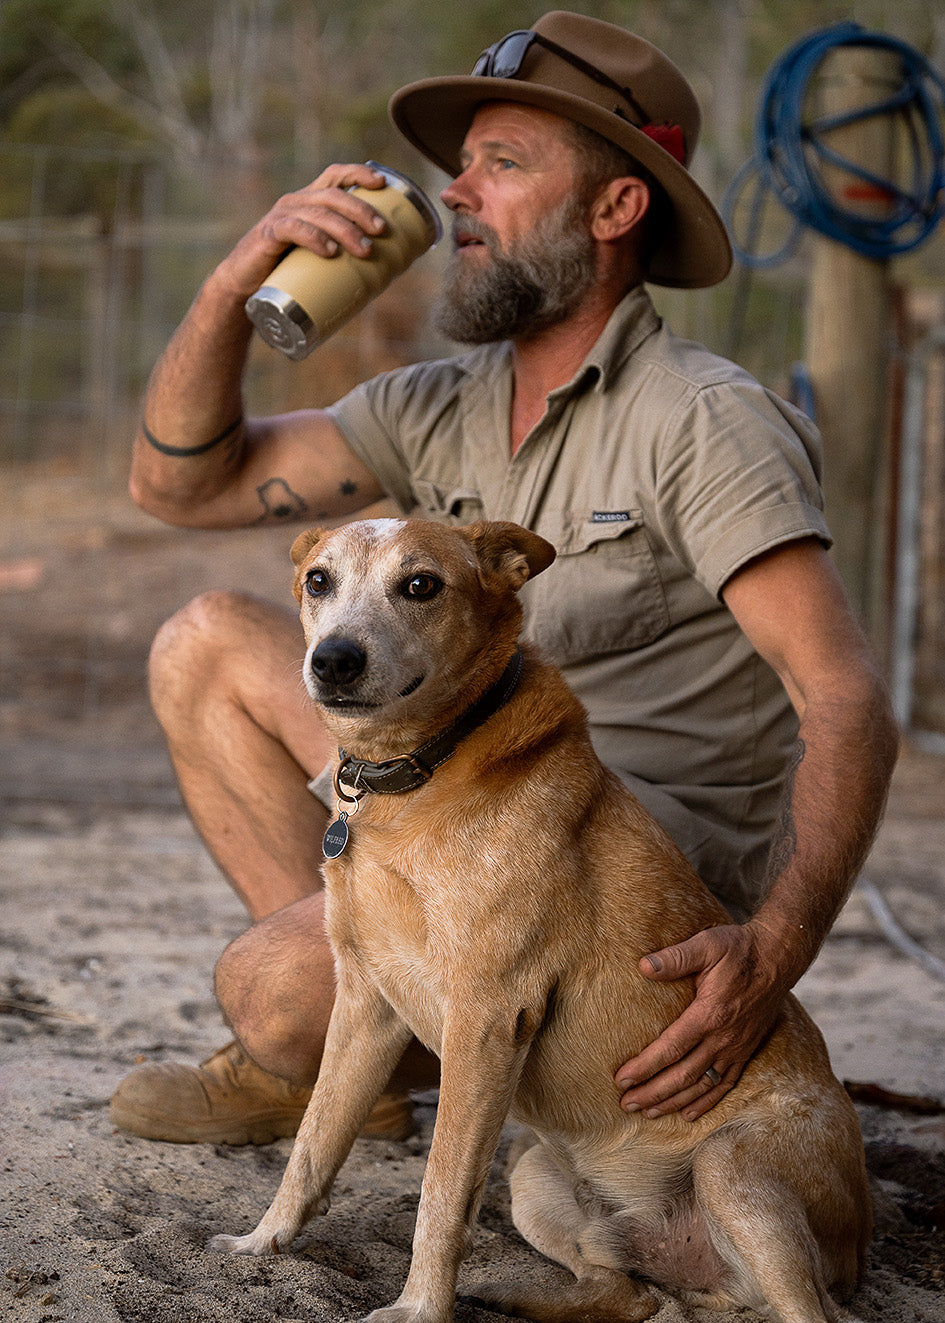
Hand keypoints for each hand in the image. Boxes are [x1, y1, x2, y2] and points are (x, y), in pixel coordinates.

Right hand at [216, 163, 389, 297]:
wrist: (245, 287)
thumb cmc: (288, 272)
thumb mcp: (318, 257)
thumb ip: (343, 255)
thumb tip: (390, 269)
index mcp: (310, 201)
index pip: (336, 175)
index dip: (359, 173)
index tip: (382, 182)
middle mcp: (296, 202)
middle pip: (333, 195)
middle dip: (361, 209)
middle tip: (381, 230)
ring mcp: (281, 217)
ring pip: (318, 213)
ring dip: (345, 229)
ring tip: (365, 249)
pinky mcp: (268, 236)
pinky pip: (293, 230)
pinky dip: (314, 239)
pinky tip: (330, 252)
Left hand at [613, 922, 790, 1120]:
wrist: (777, 958)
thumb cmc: (737, 949)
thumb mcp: (705, 945)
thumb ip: (675, 957)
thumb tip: (644, 966)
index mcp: (709, 1014)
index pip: (670, 1048)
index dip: (644, 1067)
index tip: (621, 1079)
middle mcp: (723, 1038)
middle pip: (683, 1075)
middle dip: (652, 1092)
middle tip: (625, 1104)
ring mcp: (736, 1048)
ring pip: (701, 1086)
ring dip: (674, 1102)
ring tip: (648, 1113)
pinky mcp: (746, 1051)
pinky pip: (725, 1085)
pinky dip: (706, 1103)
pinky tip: (688, 1114)